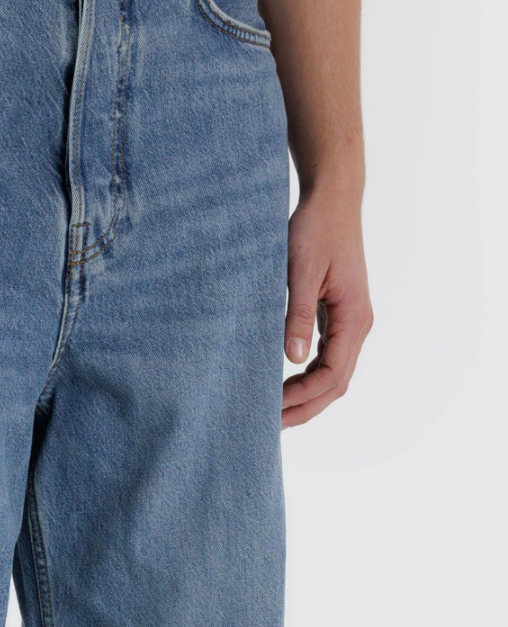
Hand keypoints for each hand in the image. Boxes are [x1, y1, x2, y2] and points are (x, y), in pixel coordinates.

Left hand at [281, 189, 372, 426]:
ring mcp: (348, 323)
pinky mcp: (336, 317)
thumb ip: (297, 316)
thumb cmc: (316, 230)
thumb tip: (293, 358)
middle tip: (268, 426)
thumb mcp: (301, 272)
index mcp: (354, 319)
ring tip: (273, 412)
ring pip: (331, 375)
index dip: (303, 397)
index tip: (272, 407)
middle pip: (335, 384)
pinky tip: (282, 385)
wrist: (332, 200)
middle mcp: (357, 325)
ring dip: (305, 397)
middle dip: (304, 407)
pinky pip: (326, 359)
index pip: (332, 375)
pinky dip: (306, 378)